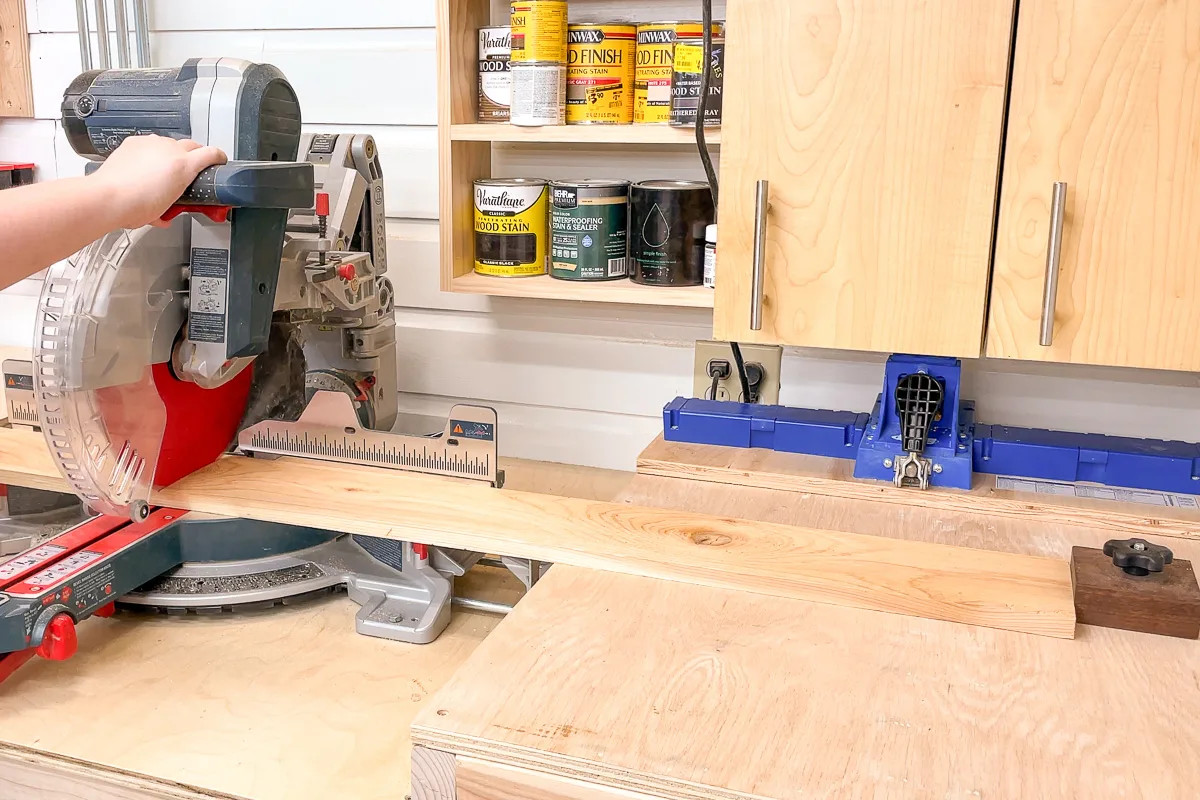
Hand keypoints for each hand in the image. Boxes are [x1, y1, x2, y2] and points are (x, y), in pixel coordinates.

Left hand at [91, 135, 227, 228]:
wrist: (108, 198)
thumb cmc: (136, 206)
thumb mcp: (165, 212)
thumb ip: (173, 209)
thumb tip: (168, 216)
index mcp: (184, 166)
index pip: (211, 154)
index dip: (218, 158)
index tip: (219, 161)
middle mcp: (170, 150)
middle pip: (192, 145)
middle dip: (194, 156)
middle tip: (190, 170)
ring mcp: (151, 144)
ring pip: (169, 144)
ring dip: (171, 154)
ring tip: (163, 171)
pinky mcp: (133, 142)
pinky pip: (148, 144)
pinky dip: (150, 153)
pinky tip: (143, 167)